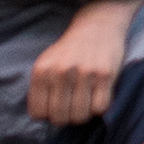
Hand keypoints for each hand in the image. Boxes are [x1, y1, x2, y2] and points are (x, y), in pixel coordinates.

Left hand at [25, 4, 131, 126]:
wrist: (97, 25)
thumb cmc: (70, 51)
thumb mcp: (47, 63)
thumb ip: (40, 88)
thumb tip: (43, 117)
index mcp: (42, 70)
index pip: (38, 113)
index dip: (47, 115)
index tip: (55, 107)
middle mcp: (61, 72)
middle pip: (60, 117)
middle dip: (66, 118)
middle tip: (72, 107)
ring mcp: (84, 73)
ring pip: (80, 116)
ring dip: (84, 114)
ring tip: (86, 102)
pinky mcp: (105, 74)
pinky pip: (100, 108)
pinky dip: (99, 107)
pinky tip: (98, 96)